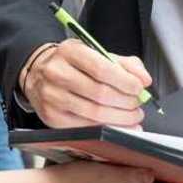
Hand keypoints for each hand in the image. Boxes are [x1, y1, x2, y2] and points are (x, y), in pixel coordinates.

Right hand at [20, 39, 149, 128]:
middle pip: (99, 94)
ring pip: (94, 114)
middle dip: (126, 102)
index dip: (125, 82)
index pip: (102, 69)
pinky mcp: (51, 118)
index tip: (138, 88)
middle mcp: (56, 73)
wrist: (38, 73)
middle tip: (137, 105)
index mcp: (69, 52)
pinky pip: (85, 128)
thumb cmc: (72, 64)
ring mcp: (52, 97)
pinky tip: (119, 126)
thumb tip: (144, 80)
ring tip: (132, 116)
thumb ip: (124, 64)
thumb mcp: (96, 54)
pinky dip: (107, 130)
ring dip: (120, 118)